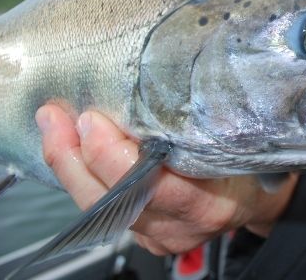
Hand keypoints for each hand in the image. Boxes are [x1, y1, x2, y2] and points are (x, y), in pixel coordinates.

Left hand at [36, 104, 297, 254]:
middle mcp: (183, 226)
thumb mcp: (241, 138)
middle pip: (119, 202)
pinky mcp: (145, 235)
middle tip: (57, 117)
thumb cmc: (248, 163)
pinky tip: (68, 149)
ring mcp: (161, 235)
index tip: (94, 120)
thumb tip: (186, 70)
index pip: (160, 188)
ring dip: (69, 167)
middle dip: (77, 160)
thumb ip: (214, 117)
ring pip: (102, 210)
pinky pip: (103, 211)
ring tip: (52, 126)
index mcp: (213, 202)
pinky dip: (80, 178)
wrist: (253, 199)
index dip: (118, 159)